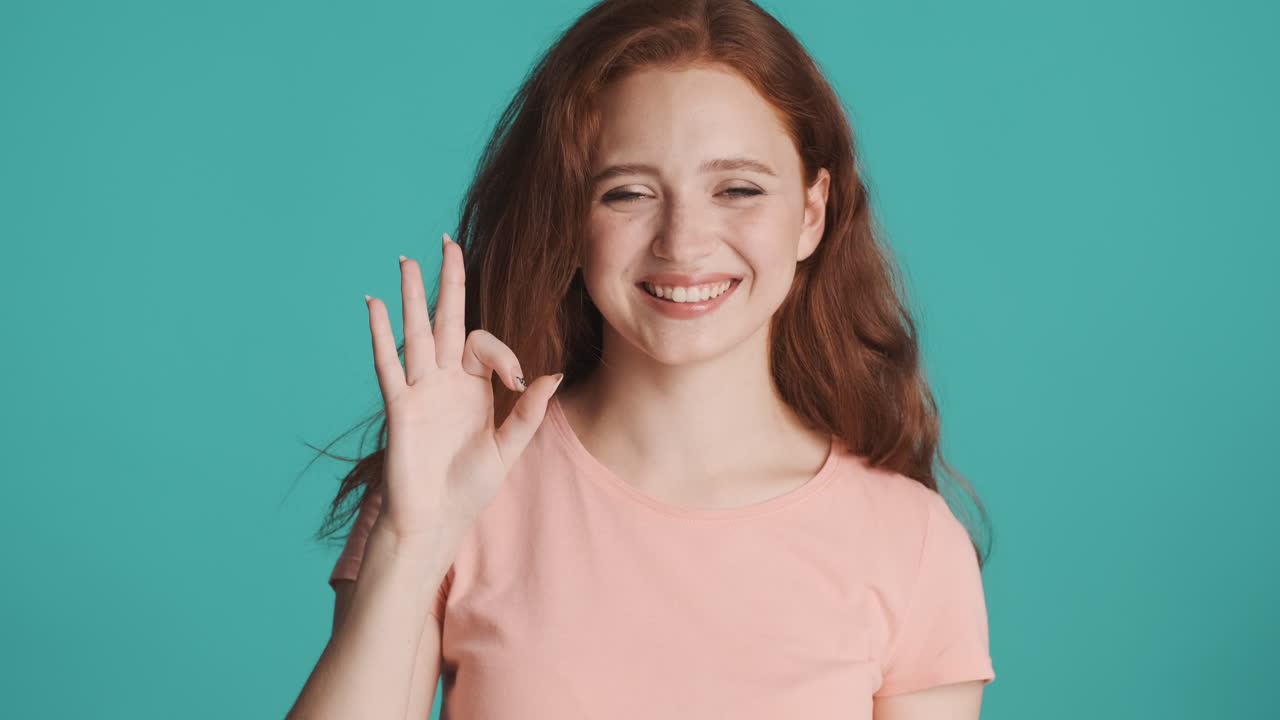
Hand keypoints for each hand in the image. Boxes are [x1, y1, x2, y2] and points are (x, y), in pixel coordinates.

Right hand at [363, 233, 562, 544]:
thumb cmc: (470, 487)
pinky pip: (389, 364)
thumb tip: (554, 375)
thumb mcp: (508, 447)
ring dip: (411, 296)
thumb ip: (528, 412)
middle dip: (448, 281)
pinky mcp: (400, 407)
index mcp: (474, 387)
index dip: (504, 352)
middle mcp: (445, 381)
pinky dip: (381, 334)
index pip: (483, 344)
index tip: (518, 381)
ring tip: (406, 260)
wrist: (436, 519)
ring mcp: (420, 391)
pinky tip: (375, 304)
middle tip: (446, 241)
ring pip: (416, 333)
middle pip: (447, 320)